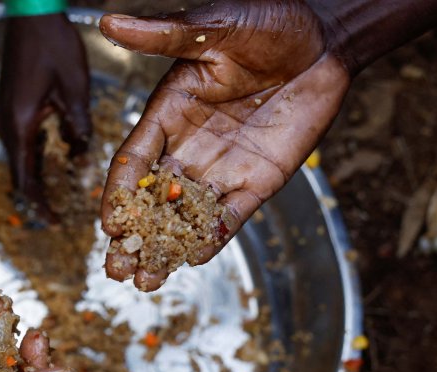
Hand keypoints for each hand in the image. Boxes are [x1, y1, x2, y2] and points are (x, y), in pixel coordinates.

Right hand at [0, 14, 90, 218]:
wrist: (31, 14)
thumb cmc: (52, 44)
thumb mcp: (74, 87)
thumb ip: (77, 124)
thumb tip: (82, 153)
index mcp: (20, 124)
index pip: (25, 178)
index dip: (38, 204)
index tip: (52, 222)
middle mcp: (7, 124)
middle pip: (20, 172)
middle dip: (38, 194)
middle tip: (57, 215)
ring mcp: (6, 115)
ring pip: (22, 156)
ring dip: (39, 174)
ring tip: (58, 192)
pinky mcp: (11, 106)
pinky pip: (23, 139)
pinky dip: (38, 153)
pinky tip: (58, 153)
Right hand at [98, 2, 350, 290]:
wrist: (328, 38)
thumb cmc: (270, 20)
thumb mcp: (214, 26)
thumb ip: (164, 34)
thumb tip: (108, 20)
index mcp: (168, 111)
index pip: (133, 160)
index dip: (119, 192)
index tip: (109, 222)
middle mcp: (188, 144)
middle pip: (152, 198)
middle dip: (133, 236)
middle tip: (116, 269)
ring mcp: (222, 166)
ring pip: (185, 215)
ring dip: (165, 248)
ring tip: (147, 281)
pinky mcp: (257, 181)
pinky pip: (229, 216)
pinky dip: (212, 238)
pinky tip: (193, 259)